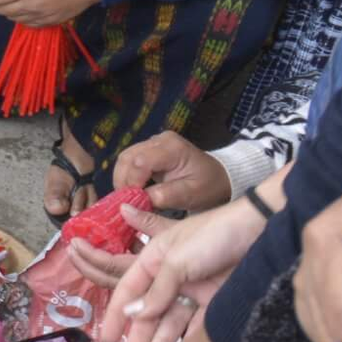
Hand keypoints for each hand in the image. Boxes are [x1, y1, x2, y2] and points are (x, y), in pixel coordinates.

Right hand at [104, 198, 269, 341]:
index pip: (129, 289)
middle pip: (150, 310)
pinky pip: (198, 325)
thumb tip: (133, 315)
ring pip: (172, 320)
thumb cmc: (213, 236)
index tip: (107, 338)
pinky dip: (188, 341)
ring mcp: (195, 289)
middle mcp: (172, 276)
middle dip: (139, 334)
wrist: (263, 229)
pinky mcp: (216, 300)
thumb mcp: (177, 261)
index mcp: (155, 260)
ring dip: (161, 341)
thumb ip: (156, 291)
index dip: (116, 314)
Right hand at [112, 131, 232, 213]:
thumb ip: (164, 196)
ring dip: (123, 179)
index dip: (132, 182)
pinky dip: (127, 176)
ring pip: (124, 159)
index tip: (135, 200)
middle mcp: (160, 140)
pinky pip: (129, 161)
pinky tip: (134, 190)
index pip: (140, 162)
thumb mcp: (190, 194)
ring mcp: (153, 142)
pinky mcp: (149, 148)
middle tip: (128, 202)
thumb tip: (137, 200)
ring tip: (130, 197)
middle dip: (123, 181)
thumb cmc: (208, 186)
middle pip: (127, 158)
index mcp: (173, 148)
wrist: (218, 177)